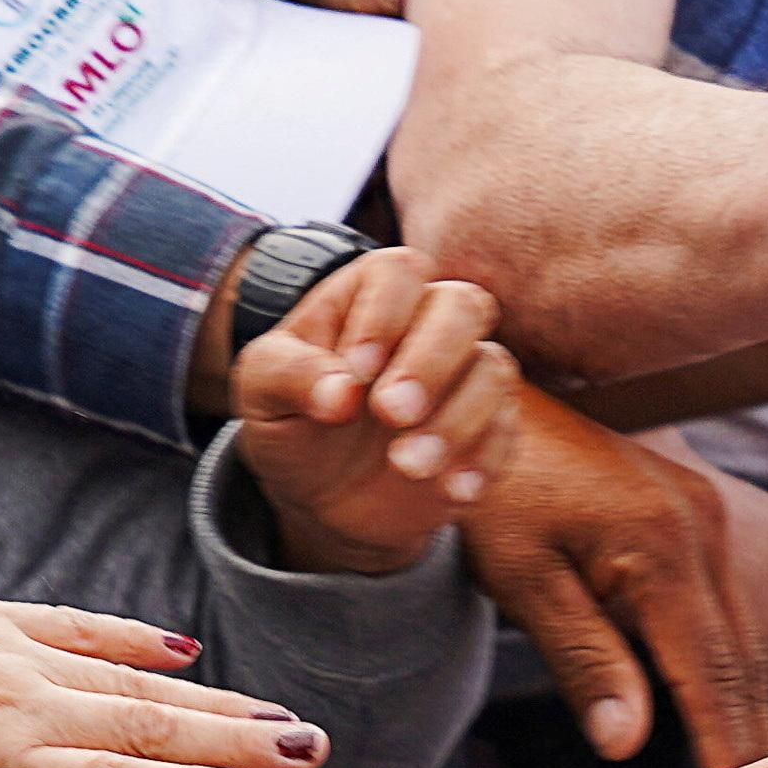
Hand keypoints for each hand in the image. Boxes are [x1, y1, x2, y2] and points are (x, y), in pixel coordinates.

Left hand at [0, 577, 332, 767]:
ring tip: (279, 714)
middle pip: (145, 727)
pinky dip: (133, 640)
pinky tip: (182, 652)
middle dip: (235, 739)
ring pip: (126, 679)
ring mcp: (1, 655)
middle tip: (313, 749)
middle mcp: (11, 706)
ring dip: (208, 696)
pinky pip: (76, 628)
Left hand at [235, 241, 517, 569]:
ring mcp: (464, 375)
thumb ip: (288, 375)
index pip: (399, 273)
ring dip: (456, 419)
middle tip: (390, 414)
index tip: (355, 371)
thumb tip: (339, 392)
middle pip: (464, 306)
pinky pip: (507, 432)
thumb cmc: (291, 420)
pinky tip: (450, 491)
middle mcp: (428, 322)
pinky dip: (483, 460)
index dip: (384, 316)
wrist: (320, 494)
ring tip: (406, 466)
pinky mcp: (488, 429)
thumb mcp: (261, 393)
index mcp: (370, 294)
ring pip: (494, 369)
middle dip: (431, 361)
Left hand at [464, 384, 767, 766]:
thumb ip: (585, 661)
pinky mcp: (697, 512)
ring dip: (746, 700)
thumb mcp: (524, 581)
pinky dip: (726, 661)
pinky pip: (723, 603)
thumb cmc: (492, 493)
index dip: (727, 741)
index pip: (712, 671)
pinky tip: (721, 706)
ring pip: (740, 631)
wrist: (481, 403)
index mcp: (665, 547)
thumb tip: (628, 745)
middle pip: (743, 655)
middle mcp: (704, 528)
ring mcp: (707, 515)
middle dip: (752, 733)